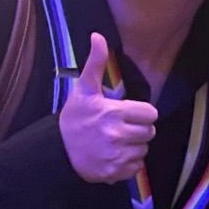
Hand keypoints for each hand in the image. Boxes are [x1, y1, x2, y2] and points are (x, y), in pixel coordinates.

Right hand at [60, 32, 156, 184]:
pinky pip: (137, 167)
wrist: (57, 150)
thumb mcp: (84, 89)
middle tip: (122, 127)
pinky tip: (114, 155)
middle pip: (150, 132)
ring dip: (135, 146)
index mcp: (113, 113)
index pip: (150, 114)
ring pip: (144, 150)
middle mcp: (117, 135)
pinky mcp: (115, 172)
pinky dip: (129, 163)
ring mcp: (117, 156)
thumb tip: (98, 36)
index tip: (129, 113)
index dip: (142, 113)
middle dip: (139, 129)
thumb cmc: (74, 118)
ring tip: (117, 142)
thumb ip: (96, 63)